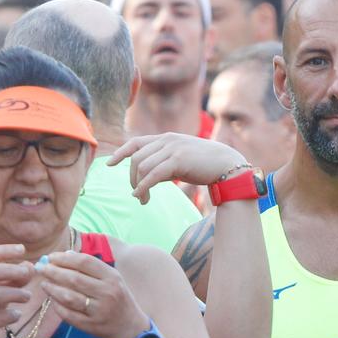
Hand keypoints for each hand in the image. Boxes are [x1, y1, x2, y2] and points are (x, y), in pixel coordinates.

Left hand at [40, 251, 145, 337]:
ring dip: (52, 289)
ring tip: (44, 284)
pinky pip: (68, 314)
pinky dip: (57, 306)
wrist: (129, 327)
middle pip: (74, 278)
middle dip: (53, 272)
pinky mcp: (91, 325)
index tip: (51, 257)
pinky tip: (52, 300)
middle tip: (41, 268)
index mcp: (112, 277)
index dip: (64, 258)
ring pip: (69, 297)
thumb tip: (66, 254)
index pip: (84, 262)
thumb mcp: (112, 279)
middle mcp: (107, 293)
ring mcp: (99, 310)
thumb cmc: (117, 298)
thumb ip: (91, 267)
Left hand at [109, 134, 249, 200]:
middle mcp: (166, 140)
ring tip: (142, 199)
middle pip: (136, 158)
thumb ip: (164, 164)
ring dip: (138, 186)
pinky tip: (141, 196)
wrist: (227, 164)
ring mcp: (172, 149)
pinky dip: (143, 187)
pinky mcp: (178, 160)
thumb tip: (148, 178)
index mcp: (166, 138)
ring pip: (142, 167)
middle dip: (131, 178)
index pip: (136, 142)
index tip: (109, 164)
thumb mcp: (180, 161)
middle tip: (136, 195)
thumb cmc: (204, 165)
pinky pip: (152, 175)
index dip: (121, 153)